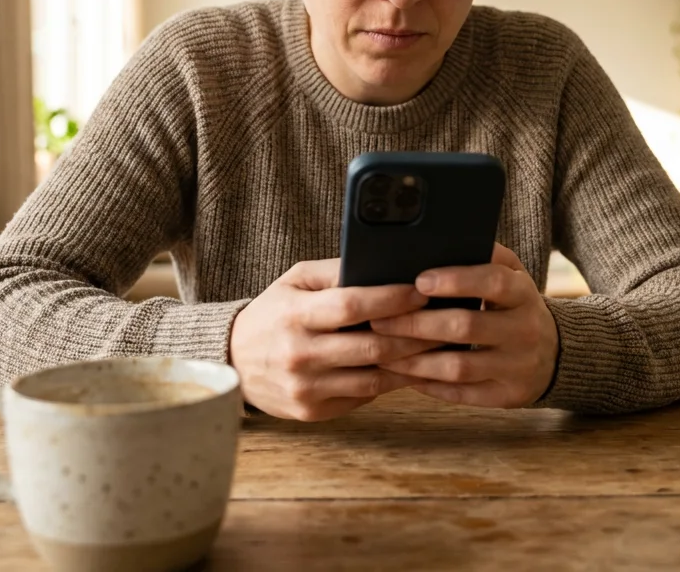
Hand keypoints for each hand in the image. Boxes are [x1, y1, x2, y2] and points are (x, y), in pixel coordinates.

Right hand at [229, 259, 442, 420]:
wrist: (233, 363)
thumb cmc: (273, 315)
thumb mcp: (294, 282)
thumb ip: (335, 273)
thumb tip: (384, 267)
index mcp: (294, 315)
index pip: (351, 306)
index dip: (391, 299)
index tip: (421, 292)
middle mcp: (299, 355)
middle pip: (371, 346)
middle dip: (414, 334)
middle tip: (445, 322)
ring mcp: (306, 388)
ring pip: (373, 378)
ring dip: (410, 364)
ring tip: (438, 348)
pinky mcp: (313, 412)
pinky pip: (363, 397)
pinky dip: (389, 382)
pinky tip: (410, 369)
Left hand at [371, 244, 559, 407]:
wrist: (555, 355)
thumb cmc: (516, 308)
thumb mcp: (513, 277)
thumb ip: (486, 256)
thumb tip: (442, 241)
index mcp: (524, 294)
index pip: (493, 283)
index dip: (456, 281)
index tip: (419, 281)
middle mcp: (524, 331)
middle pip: (466, 327)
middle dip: (417, 324)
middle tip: (380, 320)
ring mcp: (517, 367)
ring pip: (458, 367)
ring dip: (415, 360)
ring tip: (382, 351)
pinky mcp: (507, 396)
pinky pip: (461, 395)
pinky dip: (429, 386)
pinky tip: (404, 375)